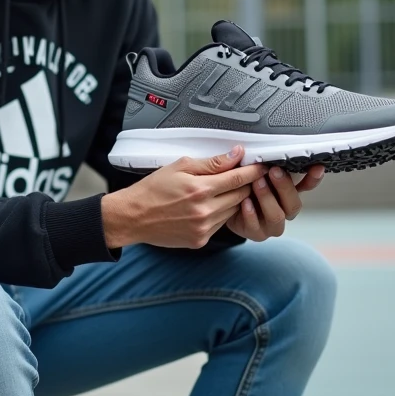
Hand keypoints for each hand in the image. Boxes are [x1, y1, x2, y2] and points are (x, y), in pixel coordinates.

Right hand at [101, 146, 267, 249]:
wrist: (133, 217)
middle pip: (240, 196)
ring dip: (232, 200)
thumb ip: (212, 163)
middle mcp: (204, 212)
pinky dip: (219, 214)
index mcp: (200, 190)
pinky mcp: (200, 240)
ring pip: (233, 211)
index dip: (253, 171)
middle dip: (243, 185)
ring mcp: (203, 229)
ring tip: (219, 191)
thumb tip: (236, 155)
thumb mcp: (180, 166)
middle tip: (240, 176)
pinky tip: (207, 207)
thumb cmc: (153, 189)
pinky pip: (221, 224)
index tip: (260, 166)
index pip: (238, 178)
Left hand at [226, 161, 324, 241]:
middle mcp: (284, 210)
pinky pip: (256, 226)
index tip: (317, 167)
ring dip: (267, 198)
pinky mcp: (256, 233)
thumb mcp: (253, 171)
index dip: (313, 178)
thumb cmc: (244, 186)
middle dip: (284, 187)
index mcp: (288, 193)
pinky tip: (244, 201)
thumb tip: (269, 150)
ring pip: (277, 216)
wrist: (225, 206)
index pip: (306, 186)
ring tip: (256, 183)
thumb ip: (264, 164)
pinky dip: (250, 213)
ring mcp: (272, 225)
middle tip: (273, 171)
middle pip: (294, 204)